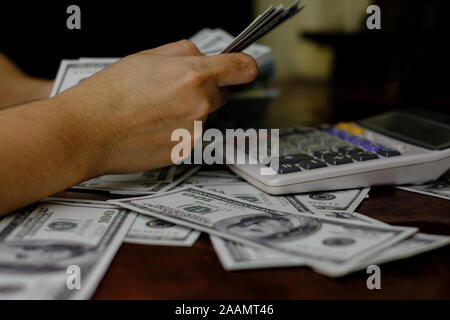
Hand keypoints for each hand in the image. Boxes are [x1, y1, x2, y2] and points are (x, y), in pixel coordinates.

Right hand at [54, 40, 257, 174]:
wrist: (89, 131)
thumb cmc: (110, 94)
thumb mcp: (147, 57)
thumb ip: (183, 52)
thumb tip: (202, 55)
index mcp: (194, 76)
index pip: (242, 68)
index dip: (244, 66)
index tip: (244, 68)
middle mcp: (200, 105)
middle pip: (221, 95)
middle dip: (205, 90)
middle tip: (174, 90)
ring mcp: (194, 132)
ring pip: (203, 117)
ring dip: (188, 112)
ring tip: (154, 111)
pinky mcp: (185, 151)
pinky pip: (190, 136)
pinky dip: (178, 131)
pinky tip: (153, 127)